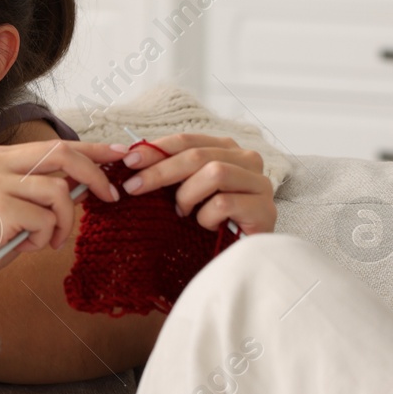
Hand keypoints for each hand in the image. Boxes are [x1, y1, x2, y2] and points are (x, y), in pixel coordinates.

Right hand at [0, 140, 128, 295]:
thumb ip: (45, 189)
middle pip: (62, 154)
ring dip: (63, 223)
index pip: (55, 144)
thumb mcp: (17, 207)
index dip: (92, 148)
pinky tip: (22, 246)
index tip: (119, 153)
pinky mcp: (0, 206)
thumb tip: (88, 181)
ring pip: (59, 192)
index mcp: (0, 157)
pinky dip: (44, 239)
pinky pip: (47, 220)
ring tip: (46, 240)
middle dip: (94, 175)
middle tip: (111, 197)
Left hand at [117, 133, 276, 235]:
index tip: (128, 161)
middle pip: (198, 155)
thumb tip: (132, 157)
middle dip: (161, 171)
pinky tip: (207, 225)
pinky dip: (206, 215)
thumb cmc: (213, 218)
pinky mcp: (264, 209)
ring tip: (182, 211)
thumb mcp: (188, 189)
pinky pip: (224, 203)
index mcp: (227, 149)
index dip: (156, 149)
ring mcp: (260, 183)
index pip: (187, 140)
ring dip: (188, 194)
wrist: (244, 253)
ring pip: (215, 173)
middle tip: (134, 186)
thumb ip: (170, 170)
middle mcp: (247, 160)